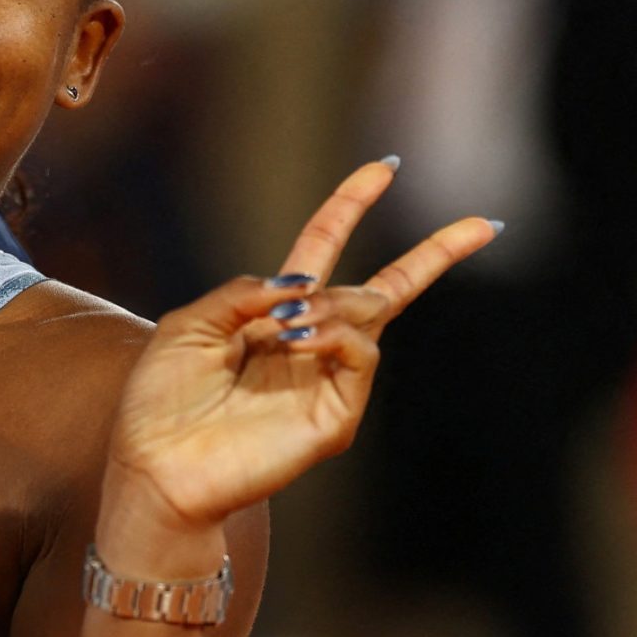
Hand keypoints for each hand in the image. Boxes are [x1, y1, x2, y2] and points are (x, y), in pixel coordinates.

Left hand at [102, 157, 498, 538]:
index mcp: (270, 315)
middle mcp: (307, 344)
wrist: (155, 468)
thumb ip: (241, 293)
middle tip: (481, 224)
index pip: (323, 248)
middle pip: (384, 288)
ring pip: (367, 317)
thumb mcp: (189, 325)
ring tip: (283, 326)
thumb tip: (301, 283)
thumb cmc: (160, 402)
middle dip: (433, 255)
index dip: (351, 206)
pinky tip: (296, 338)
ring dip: (332, 305)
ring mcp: (327, 381)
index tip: (385, 168)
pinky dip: (335, 335)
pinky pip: (361, 356)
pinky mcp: (335, 416)